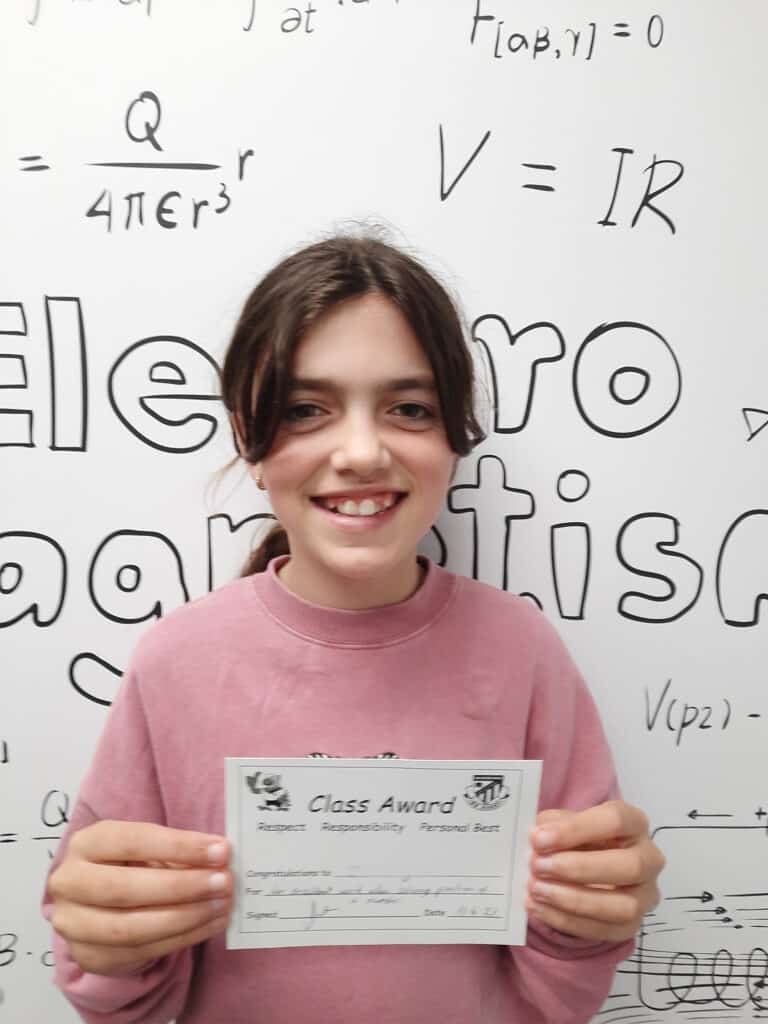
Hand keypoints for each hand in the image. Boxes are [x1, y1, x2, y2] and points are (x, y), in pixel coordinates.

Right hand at [47, 820, 231, 974]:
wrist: (97, 903)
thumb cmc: (130, 863)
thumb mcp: (146, 847)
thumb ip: (176, 851)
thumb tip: (220, 857)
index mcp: (86, 843)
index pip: (133, 840)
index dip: (179, 846)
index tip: (220, 850)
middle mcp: (69, 883)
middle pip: (125, 888)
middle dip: (181, 886)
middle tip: (223, 882)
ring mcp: (73, 924)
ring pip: (130, 927)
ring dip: (185, 917)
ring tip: (221, 906)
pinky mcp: (89, 957)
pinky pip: (140, 951)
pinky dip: (181, 939)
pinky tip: (210, 924)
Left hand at [526, 800, 664, 941]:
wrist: (583, 868)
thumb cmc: (576, 838)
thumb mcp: (564, 821)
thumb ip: (553, 825)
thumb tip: (539, 838)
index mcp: (634, 822)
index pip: (615, 821)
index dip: (576, 830)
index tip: (538, 839)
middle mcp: (649, 858)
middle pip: (629, 866)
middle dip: (578, 868)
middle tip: (537, 866)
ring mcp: (645, 895)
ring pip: (623, 907)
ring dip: (574, 901)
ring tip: (536, 890)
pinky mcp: (633, 925)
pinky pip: (607, 931)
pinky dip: (568, 921)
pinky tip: (539, 908)